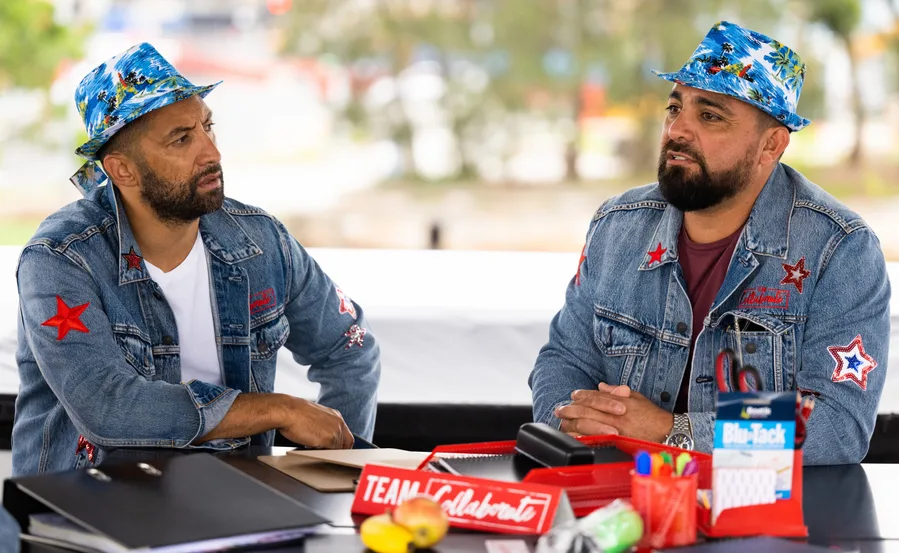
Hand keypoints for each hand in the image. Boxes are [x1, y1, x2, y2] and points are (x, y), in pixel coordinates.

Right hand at [280, 397, 353, 448]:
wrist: (286, 411)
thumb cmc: (294, 413)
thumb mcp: (314, 416)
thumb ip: (323, 425)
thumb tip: (322, 435)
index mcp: (335, 415)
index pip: (346, 435)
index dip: (341, 445)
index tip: (335, 449)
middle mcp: (338, 422)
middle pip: (345, 444)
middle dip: (336, 451)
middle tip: (326, 454)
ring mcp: (335, 431)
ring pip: (337, 450)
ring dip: (327, 453)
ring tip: (313, 449)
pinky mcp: (329, 440)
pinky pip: (330, 454)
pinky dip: (322, 455)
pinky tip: (312, 450)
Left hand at [556, 383, 673, 442]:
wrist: (669, 433)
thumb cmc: (654, 416)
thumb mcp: (637, 398)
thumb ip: (618, 392)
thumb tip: (601, 386)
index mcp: (620, 401)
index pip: (597, 396)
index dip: (583, 395)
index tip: (573, 395)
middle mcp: (617, 413)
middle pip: (589, 409)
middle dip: (573, 408)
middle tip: (560, 409)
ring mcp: (617, 427)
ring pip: (590, 422)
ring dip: (574, 421)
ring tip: (563, 422)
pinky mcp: (618, 440)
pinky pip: (598, 438)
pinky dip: (585, 436)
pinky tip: (576, 436)